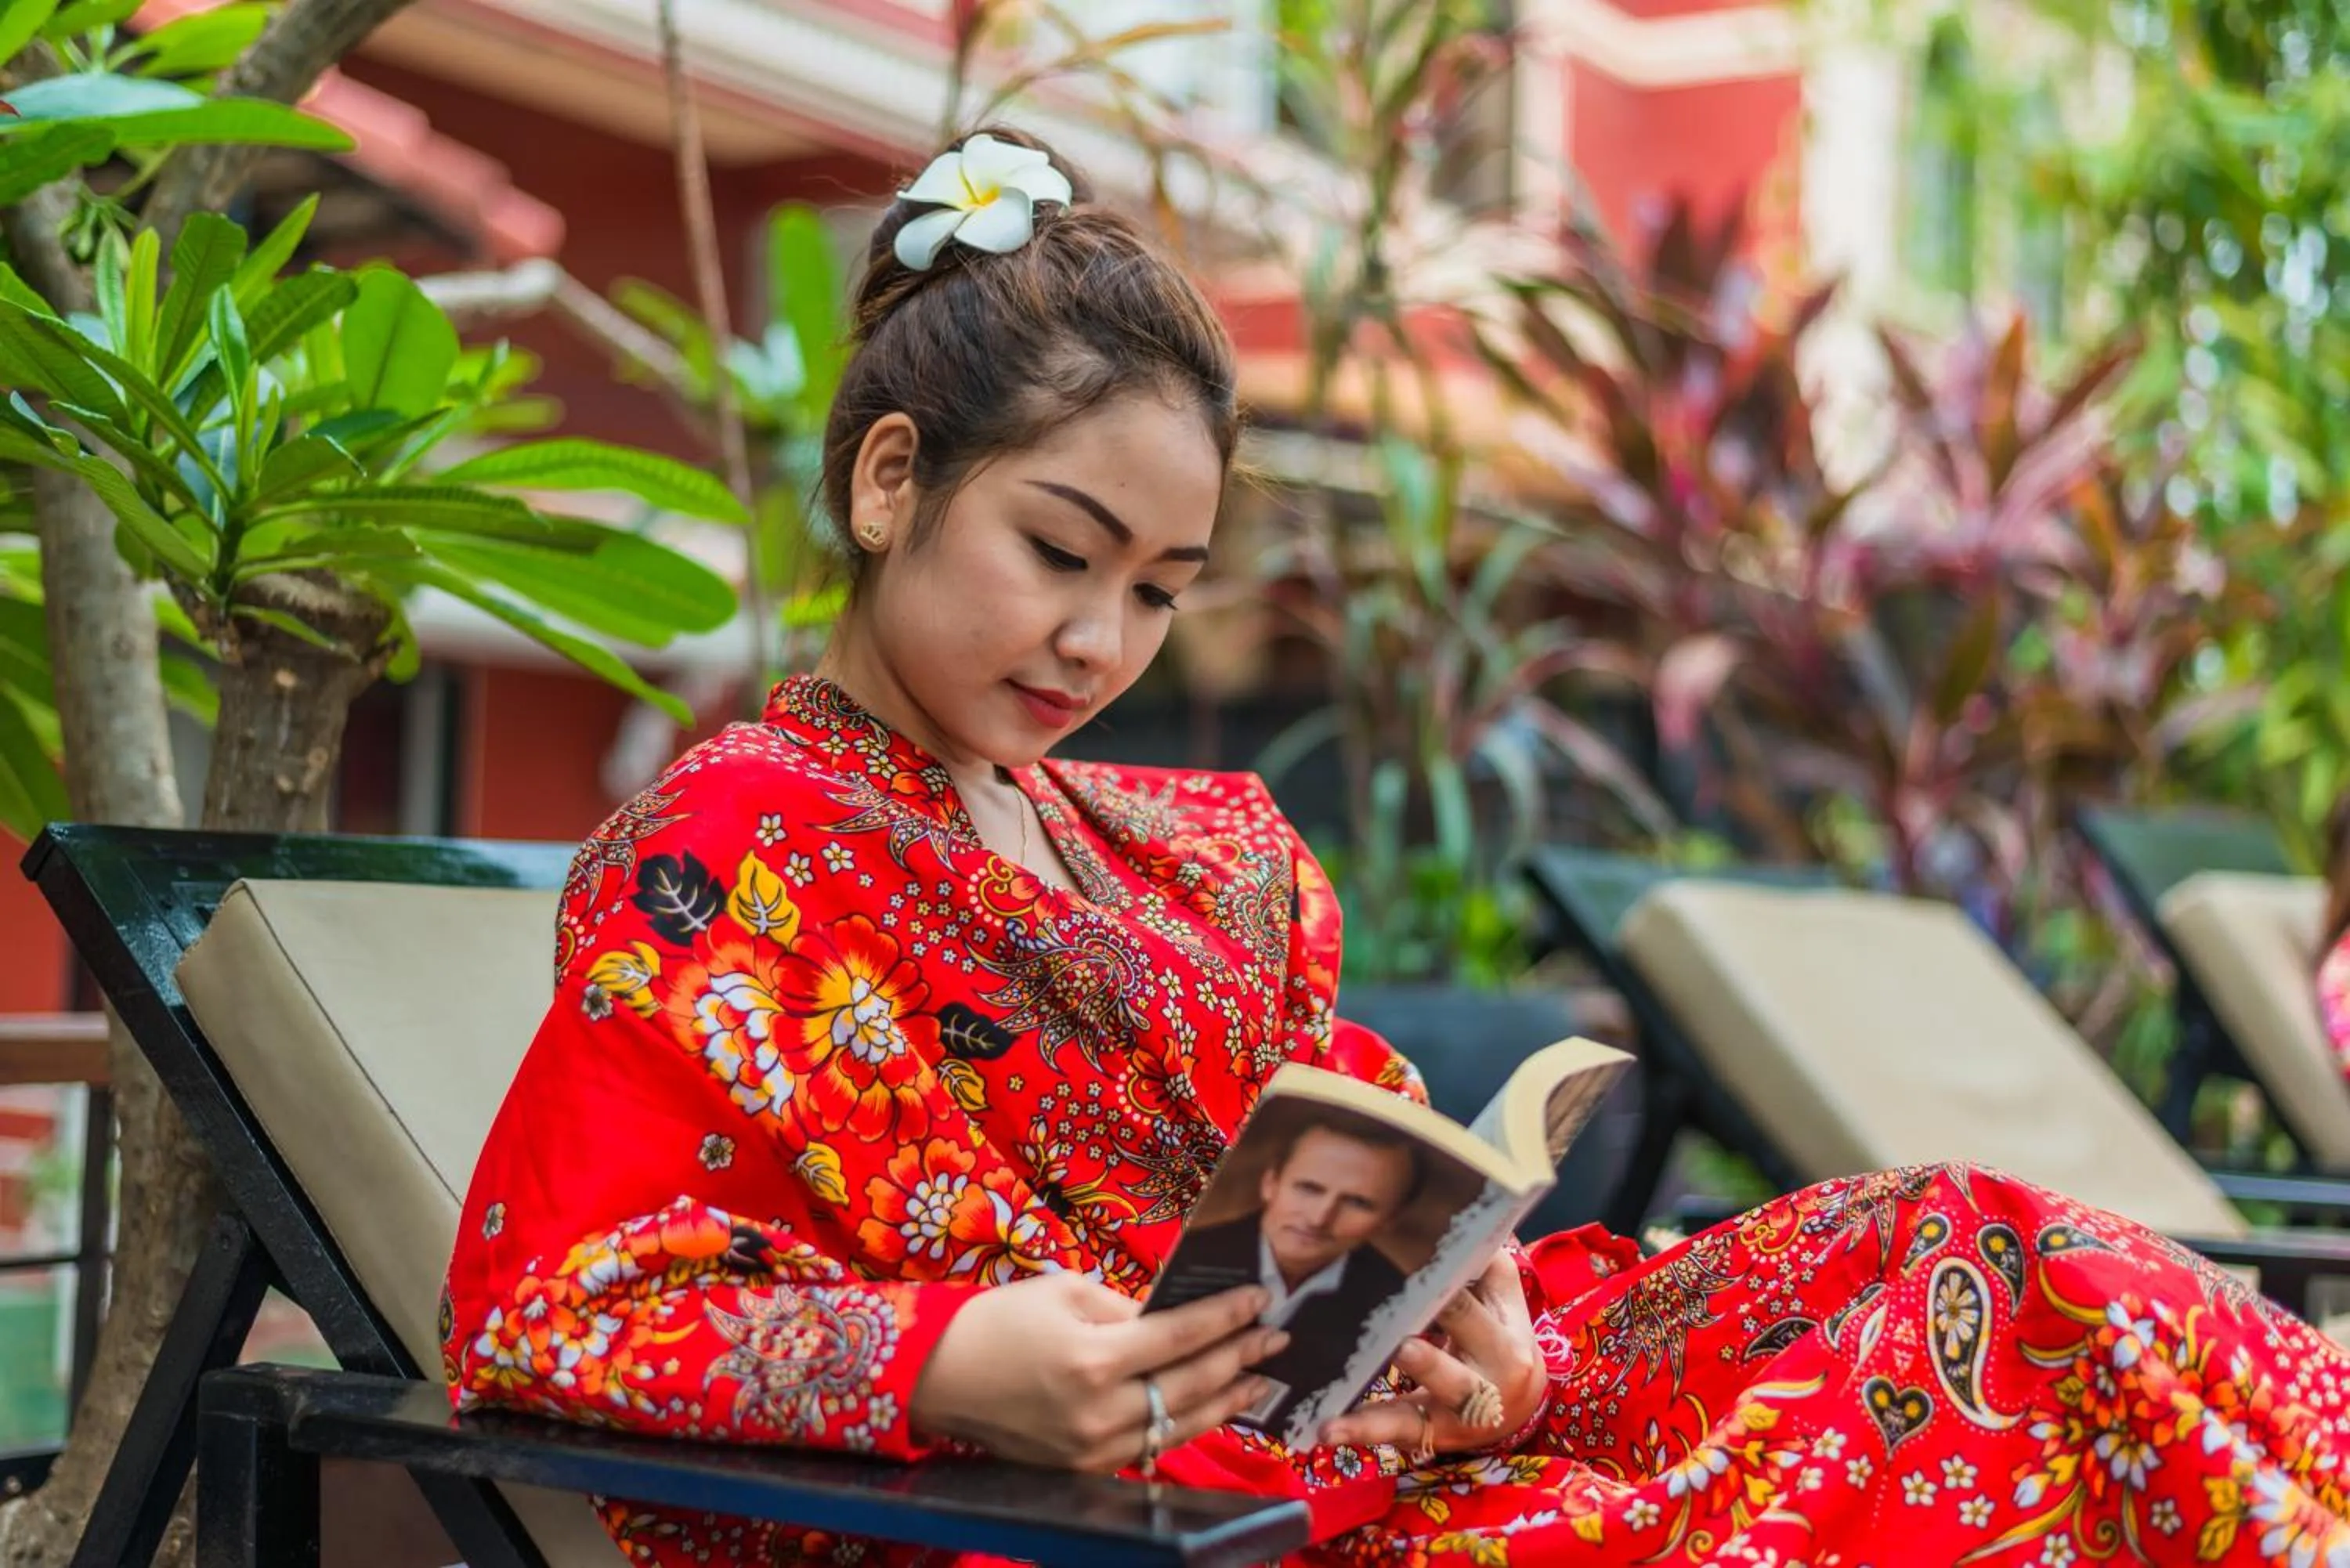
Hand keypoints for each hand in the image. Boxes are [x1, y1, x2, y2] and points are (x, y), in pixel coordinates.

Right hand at [910, 1272, 1287, 1470]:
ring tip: (1260, 1378)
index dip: (1226, 1317)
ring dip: (1226, 1399)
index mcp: (1092, 1360)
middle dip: (1239, 1357)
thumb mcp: (1063, 1292)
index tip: (1260, 1298)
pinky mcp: (1086, 1467)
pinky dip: (1185, 1423)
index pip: (1181, 1337)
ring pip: (1179, 1425)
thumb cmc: (999, 1321)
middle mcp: (1099, 1412)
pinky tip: (1210, 1405)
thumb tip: (1177, 1313)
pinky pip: (1151, 1444)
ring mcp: (1093, 1449)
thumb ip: (1126, 1306)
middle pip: (1190, 1384)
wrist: (938, 1378)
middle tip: (1276, 1336)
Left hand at [1316, 1249, 1546, 1456]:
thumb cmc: (1501, 1337)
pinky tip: (1326, 1430)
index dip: (1440, 1295)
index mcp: (1504, 1340)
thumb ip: (1482, 1264)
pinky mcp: (1430, 1434)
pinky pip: (1394, 1433)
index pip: (1470, 1312)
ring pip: (1413, 1415)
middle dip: (1424, 1358)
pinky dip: (1360, 1433)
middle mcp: (1485, 1384)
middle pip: (1451, 1369)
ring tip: (1338, 1413)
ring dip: (1374, 1416)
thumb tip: (1458, 1218)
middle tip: (1395, 1343)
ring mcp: (1455, 1415)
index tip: (1401, 1272)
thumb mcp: (1503, 1301)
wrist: (1523, 1407)